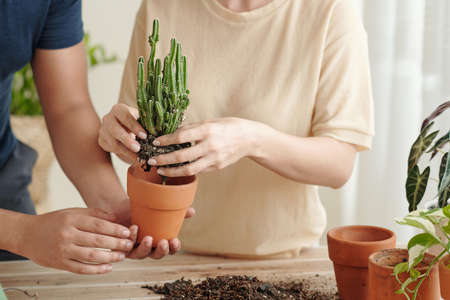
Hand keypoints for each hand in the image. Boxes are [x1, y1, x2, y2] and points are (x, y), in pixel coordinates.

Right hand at [17, 208, 133, 274]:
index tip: (127, 231)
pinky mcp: (59, 263)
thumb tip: (116, 218)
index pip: (98, 225)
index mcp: (71, 220)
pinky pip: (81, 269)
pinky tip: (108, 268)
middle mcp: (67, 235)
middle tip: (128, 245)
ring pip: (91, 256)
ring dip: (109, 257)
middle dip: (116, 243)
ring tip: (121, 256)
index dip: (115, 229)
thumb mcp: (72, 212)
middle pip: (97, 241)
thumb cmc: (53, 222)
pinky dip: (96, 270)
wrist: (26, 234)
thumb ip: (94, 214)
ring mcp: (63, 250)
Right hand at [99, 103, 146, 163]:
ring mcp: (103, 130)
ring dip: (126, 151)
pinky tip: (135, 160)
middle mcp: (108, 118)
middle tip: (138, 148)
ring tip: (138, 158)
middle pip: (115, 130)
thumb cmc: (136, 122)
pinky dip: (125, 156)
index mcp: (119, 109)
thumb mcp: (141, 119)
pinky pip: (112, 150)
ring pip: (113, 142)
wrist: (124, 127)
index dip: (134, 126)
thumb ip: (147, 122)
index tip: (144, 136)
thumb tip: (158, 129)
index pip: (125, 116)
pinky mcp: (102, 141)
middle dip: (127, 140)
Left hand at [126, 208, 195, 258]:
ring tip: (148, 238)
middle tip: (163, 242)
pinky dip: (132, 237)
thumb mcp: (159, 210)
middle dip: (161, 251)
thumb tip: (192, 211)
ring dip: (146, 248)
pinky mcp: (123, 246)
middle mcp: (148, 248)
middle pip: (157, 255)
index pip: (170, 250)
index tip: (175, 241)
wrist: (122, 206)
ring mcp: (135, 248)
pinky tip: (134, 227)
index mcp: (160, 241)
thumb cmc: (143, 211)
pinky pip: (128, 247)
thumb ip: (176, 211)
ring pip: (142, 254)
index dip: (174, 248)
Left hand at [149, 118, 261, 176]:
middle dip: (164, 159)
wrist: (249, 138)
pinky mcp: (217, 167)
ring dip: (172, 171)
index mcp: (207, 130)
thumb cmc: (227, 126)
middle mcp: (210, 145)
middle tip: (152, 160)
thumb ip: (192, 128)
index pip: (181, 136)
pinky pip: (198, 171)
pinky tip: (176, 170)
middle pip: (181, 156)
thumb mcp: (210, 122)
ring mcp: (214, 158)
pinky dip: (185, 171)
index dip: (166, 140)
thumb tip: (172, 133)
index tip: (156, 142)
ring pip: (188, 169)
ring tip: (161, 170)